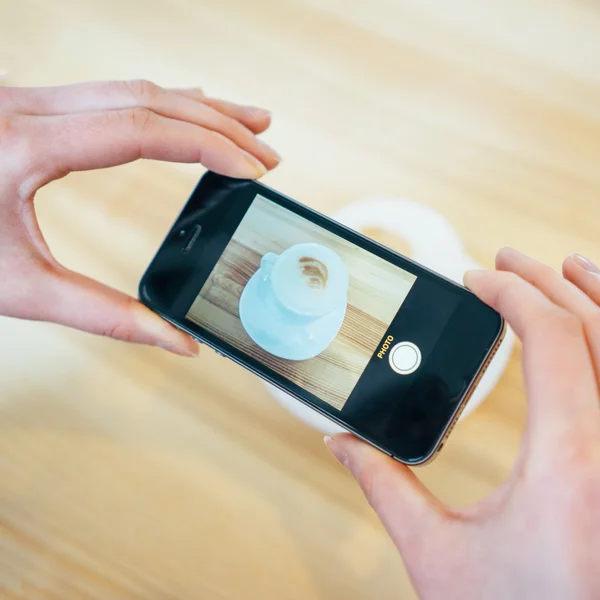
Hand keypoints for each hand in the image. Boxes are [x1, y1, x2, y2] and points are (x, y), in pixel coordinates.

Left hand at [0, 80, 280, 354]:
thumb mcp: (20, 289)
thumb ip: (106, 317)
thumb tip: (176, 342)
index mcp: (24, 145)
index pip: (143, 129)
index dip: (209, 144)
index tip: (252, 166)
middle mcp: (25, 107)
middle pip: (149, 97)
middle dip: (218, 123)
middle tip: (266, 149)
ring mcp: (25, 99)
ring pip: (132, 86)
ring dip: (197, 105)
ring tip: (247, 123)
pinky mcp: (26, 105)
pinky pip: (110, 92)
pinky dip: (162, 103)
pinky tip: (187, 110)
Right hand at [326, 248, 599, 598]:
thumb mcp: (438, 557)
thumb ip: (384, 487)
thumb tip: (342, 444)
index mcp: (570, 464)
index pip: (552, 339)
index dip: (512, 294)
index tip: (477, 279)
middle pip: (597, 329)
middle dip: (550, 281)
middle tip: (510, 260)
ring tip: (570, 268)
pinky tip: (599, 329)